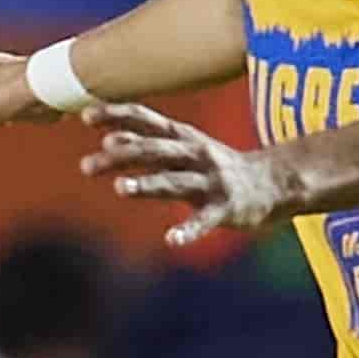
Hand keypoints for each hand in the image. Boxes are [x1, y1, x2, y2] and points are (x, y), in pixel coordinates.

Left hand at [82, 105, 291, 249]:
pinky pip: (204, 221)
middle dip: (119, 157)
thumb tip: (108, 139)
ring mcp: (212, 181)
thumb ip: (149, 143)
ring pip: (175, 181)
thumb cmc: (218, 165)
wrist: (273, 182)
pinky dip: (188, 231)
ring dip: (147, 184)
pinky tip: (171, 241)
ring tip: (120, 189)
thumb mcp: (185, 148)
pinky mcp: (226, 208)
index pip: (147, 119)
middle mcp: (196, 154)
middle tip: (86, 167)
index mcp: (184, 136)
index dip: (116, 116)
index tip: (85, 117)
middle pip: (154, 152)